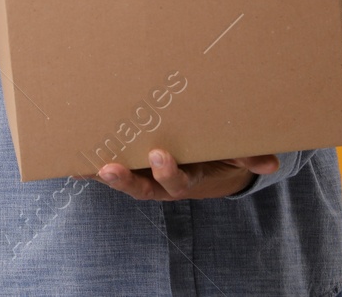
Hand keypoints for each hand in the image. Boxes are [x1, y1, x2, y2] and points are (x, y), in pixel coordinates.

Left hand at [82, 149, 279, 199]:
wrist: (205, 163)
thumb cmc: (216, 154)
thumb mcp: (232, 156)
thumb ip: (248, 158)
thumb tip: (272, 162)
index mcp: (186, 177)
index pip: (174, 179)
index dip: (165, 171)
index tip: (159, 155)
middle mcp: (160, 180)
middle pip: (141, 186)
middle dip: (125, 180)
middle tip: (110, 168)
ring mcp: (144, 176)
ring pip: (122, 181)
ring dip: (102, 178)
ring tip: (83, 169)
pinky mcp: (130, 168)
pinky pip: (106, 172)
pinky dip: (87, 172)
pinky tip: (69, 166)